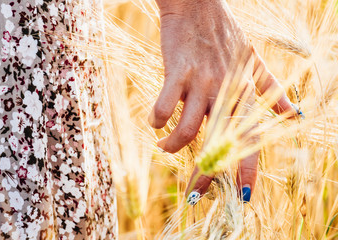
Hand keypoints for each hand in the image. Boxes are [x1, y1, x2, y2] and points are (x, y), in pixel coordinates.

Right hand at [150, 0, 300, 202]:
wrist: (198, 5)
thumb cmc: (225, 35)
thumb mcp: (255, 62)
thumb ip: (274, 89)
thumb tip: (295, 115)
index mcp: (245, 92)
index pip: (250, 137)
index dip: (248, 169)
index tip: (244, 196)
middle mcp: (226, 90)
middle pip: (218, 142)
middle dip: (206, 172)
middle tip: (194, 192)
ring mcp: (202, 81)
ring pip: (188, 127)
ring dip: (173, 145)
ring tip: (163, 147)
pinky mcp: (178, 71)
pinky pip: (165, 106)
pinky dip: (157, 121)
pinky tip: (154, 123)